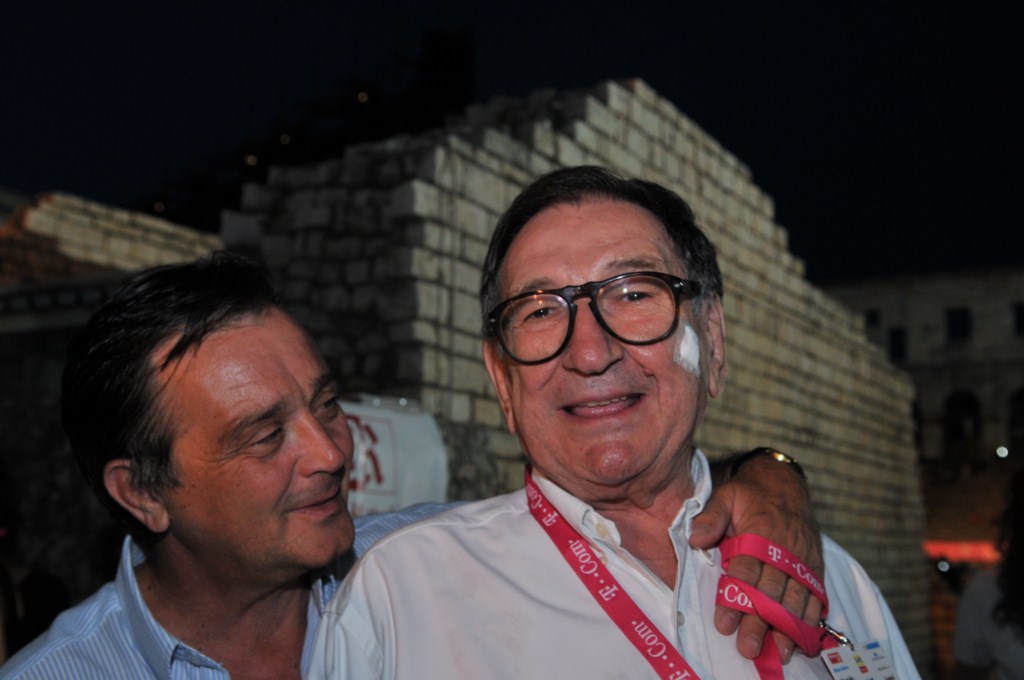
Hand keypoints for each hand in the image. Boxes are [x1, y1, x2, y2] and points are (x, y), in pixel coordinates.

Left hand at [689, 451, 822, 662]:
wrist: (785, 482)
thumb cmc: (750, 493)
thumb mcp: (725, 495)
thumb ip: (710, 517)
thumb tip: (694, 538)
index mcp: (760, 533)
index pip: (746, 571)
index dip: (735, 598)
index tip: (724, 622)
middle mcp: (785, 550)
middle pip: (772, 592)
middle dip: (761, 621)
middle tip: (748, 646)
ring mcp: (803, 560)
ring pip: (796, 598)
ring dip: (788, 627)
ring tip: (779, 652)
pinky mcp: (814, 566)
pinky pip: (816, 595)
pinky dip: (811, 618)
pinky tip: (804, 639)